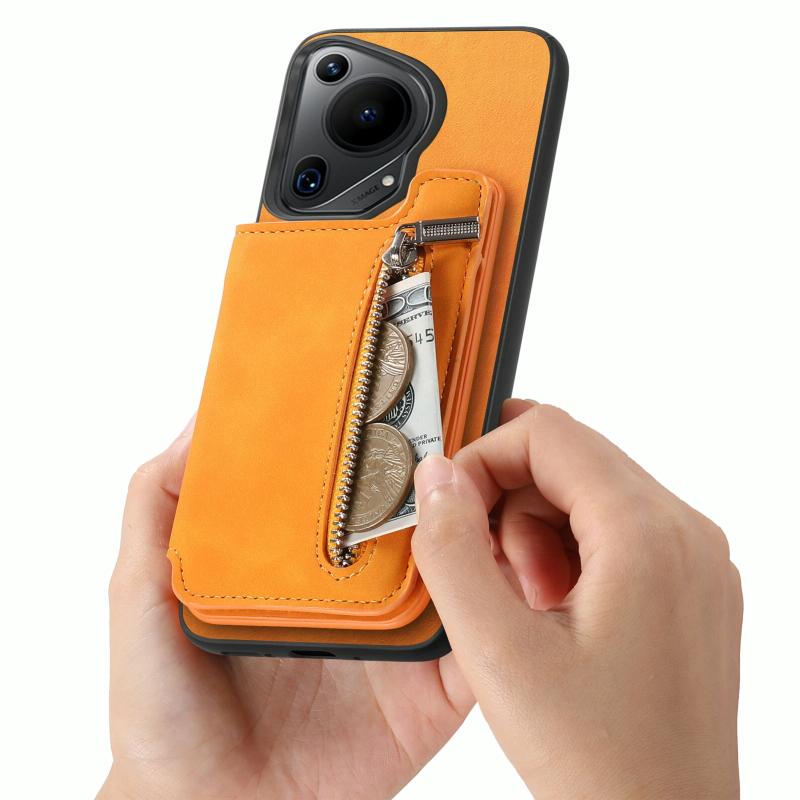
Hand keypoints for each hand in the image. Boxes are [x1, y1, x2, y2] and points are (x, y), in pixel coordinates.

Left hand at [100, 419, 472, 799]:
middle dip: (450, 469)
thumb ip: (158, 507)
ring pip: (463, 568)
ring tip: (500, 482)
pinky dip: (505, 610)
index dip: (380, 435)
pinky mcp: (429, 693)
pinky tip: (513, 572)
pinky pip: (478, 647)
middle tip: (469, 418)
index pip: (356, 482)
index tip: (402, 382)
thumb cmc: (166, 707)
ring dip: (486, 527)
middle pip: (421, 516)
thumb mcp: (142, 592)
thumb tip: (204, 423)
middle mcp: (359, 586)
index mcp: (304, 556)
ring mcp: (399, 637)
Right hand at [412, 401, 741, 799]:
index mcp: (649, 534)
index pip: (550, 433)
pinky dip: (569, 552)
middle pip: (573, 459)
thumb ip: (452, 550)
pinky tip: (553, 610)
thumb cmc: (597, 762)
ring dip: (538, 531)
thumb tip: (436, 475)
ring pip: (591, 493)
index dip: (484, 457)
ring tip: (525, 603)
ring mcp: (696, 559)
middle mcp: (687, 532)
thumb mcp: (496, 653)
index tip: (449, 507)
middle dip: (511, 500)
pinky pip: (615, 531)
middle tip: (488, 571)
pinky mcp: (690, 585)